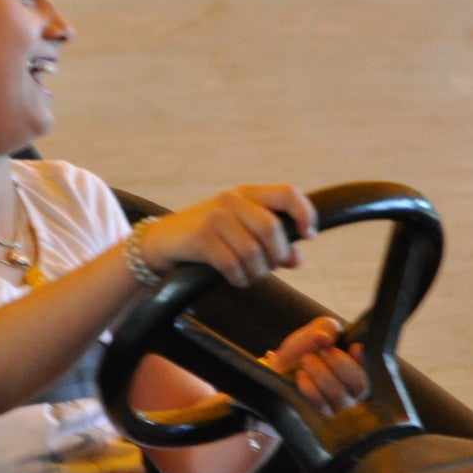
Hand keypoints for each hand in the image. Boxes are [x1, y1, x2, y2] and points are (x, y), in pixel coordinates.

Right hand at [139, 185, 317, 287]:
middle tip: (271, 267)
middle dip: (277, 255)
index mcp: (249, 194)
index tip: (308, 236)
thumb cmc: (210, 236)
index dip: (305, 214)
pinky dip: (239, 278)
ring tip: (250, 276)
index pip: (289, 193)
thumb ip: (273, 244)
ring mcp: (216, 216)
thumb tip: (298, 259)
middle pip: (272, 228)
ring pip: (253, 251)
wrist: (165, 239)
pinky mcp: (201, 236)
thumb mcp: (242, 234)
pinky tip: (236, 279)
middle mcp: (233, 199)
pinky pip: (232, 264)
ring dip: (257, 272)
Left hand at [265, 316, 367, 415]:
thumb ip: (327, 328)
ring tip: (306, 360)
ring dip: (320, 372)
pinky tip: (301, 375)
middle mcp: (354, 394)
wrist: (279, 371)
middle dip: (339, 363)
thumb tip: (325, 338)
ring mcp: (337, 409)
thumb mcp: (317, 332)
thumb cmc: (305, 351)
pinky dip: (309, 385)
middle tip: (320, 351)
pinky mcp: (320, 417)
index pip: (373, 370)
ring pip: (338, 393)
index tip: (353, 347)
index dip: (364, 360)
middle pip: (359, 384)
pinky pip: (319, 402)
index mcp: (359, 372)